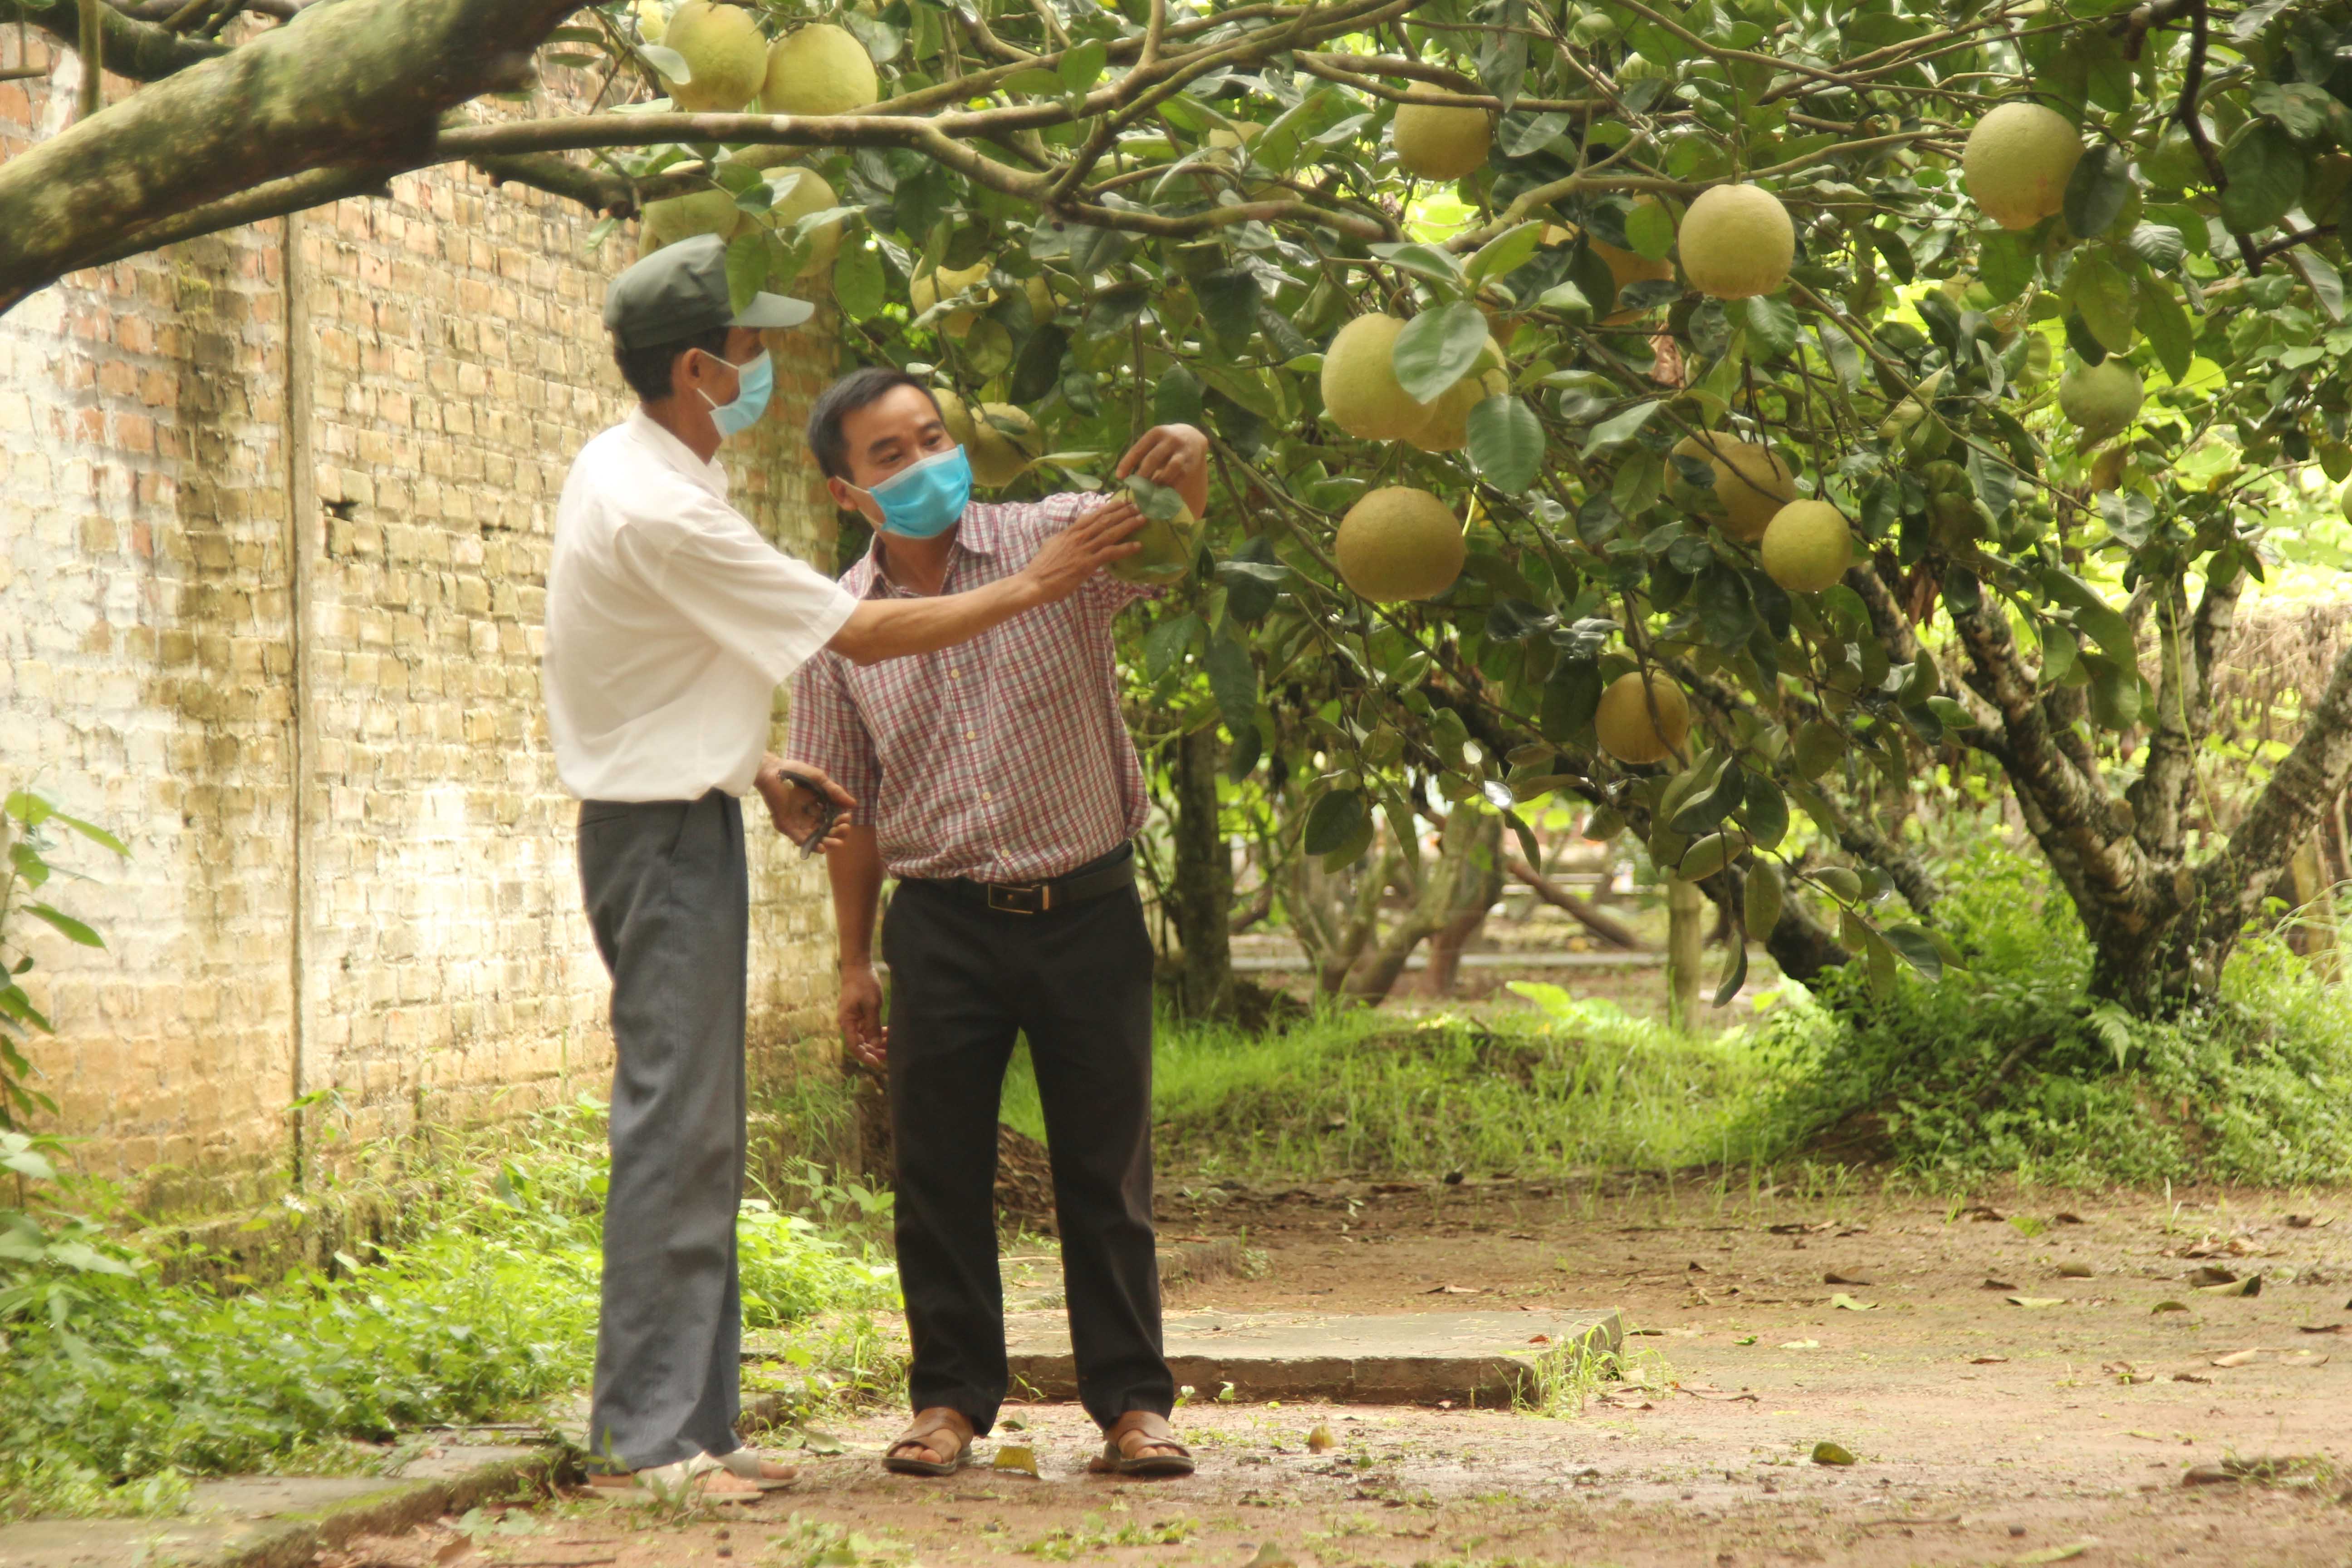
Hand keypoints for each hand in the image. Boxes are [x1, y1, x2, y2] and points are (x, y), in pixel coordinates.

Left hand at [754, 755, 854, 852]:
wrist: (773, 770)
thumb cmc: (796, 772)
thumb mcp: (820, 780)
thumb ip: (835, 792)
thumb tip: (853, 804)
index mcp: (818, 806)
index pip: (833, 819)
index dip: (841, 821)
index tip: (847, 818)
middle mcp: (809, 816)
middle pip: (826, 831)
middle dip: (837, 833)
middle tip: (844, 830)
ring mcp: (797, 822)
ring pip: (815, 838)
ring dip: (827, 842)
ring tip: (836, 843)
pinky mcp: (786, 825)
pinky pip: (799, 839)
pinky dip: (810, 845)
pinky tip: (821, 847)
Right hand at [839, 962, 887, 1071]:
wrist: (858, 967)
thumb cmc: (863, 984)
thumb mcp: (871, 1005)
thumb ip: (873, 1026)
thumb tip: (875, 1044)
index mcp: (847, 1022)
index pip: (854, 1046)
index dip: (866, 1056)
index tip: (877, 1063)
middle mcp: (848, 1023)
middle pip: (860, 1044)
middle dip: (874, 1051)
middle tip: (890, 1056)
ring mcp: (853, 1020)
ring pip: (865, 1037)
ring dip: (877, 1042)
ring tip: (891, 1045)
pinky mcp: (859, 1015)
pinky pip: (867, 1029)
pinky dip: (877, 1032)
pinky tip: (888, 1034)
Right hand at [1016, 497, 1146, 603]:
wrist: (1034, 582)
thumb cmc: (1042, 566)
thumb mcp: (1053, 544)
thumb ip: (1065, 537)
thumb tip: (1072, 532)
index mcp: (1070, 532)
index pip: (1092, 515)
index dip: (1108, 508)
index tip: (1121, 502)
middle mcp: (1078, 537)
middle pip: (1104, 520)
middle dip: (1122, 512)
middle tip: (1137, 506)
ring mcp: (1083, 550)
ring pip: (1110, 533)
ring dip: (1128, 525)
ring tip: (1142, 519)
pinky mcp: (1087, 564)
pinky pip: (1110, 553)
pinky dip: (1125, 548)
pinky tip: (1138, 545)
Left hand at [1114, 424, 1207, 490]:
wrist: (1193, 437)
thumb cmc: (1165, 443)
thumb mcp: (1154, 441)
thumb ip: (1140, 454)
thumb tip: (1121, 475)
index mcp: (1156, 433)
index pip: (1138, 449)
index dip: (1127, 463)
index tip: (1119, 477)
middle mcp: (1170, 440)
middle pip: (1153, 460)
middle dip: (1142, 475)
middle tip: (1133, 488)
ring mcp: (1182, 453)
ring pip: (1169, 471)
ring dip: (1157, 484)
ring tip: (1147, 494)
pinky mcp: (1190, 465)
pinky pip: (1179, 480)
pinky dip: (1168, 489)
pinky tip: (1160, 495)